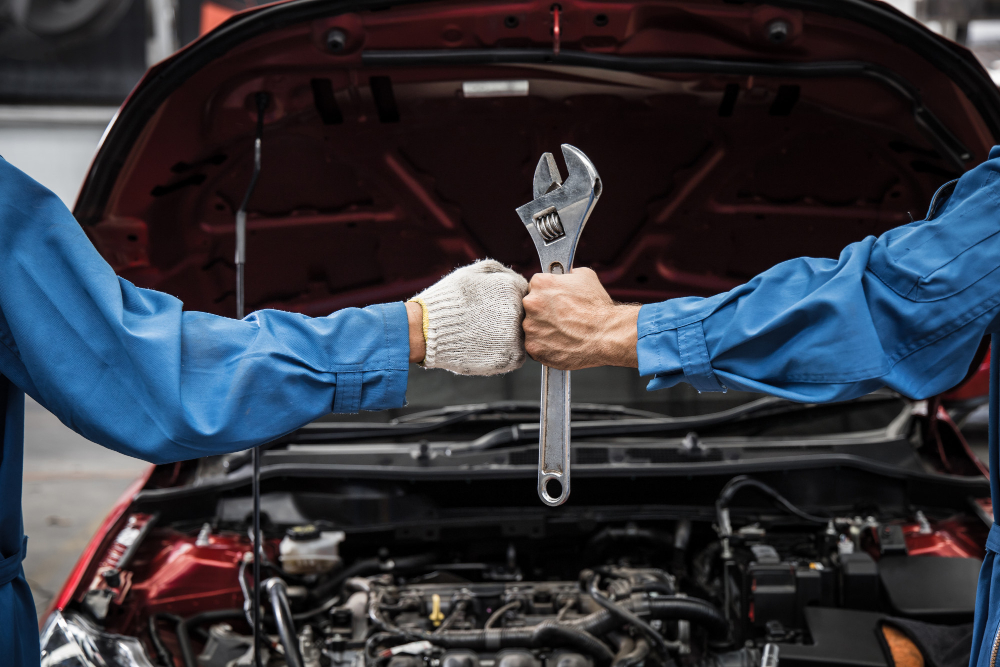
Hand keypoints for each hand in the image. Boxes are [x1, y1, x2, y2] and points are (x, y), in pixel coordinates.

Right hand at [409, 259, 529, 374]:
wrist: (428, 330)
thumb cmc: (448, 300)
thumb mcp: (473, 272)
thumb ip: (501, 271)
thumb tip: (518, 278)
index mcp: (512, 288)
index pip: (524, 294)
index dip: (509, 301)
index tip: (495, 306)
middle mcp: (518, 312)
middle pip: (525, 315)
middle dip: (510, 318)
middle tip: (488, 322)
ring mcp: (515, 336)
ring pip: (523, 336)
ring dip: (509, 336)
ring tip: (484, 334)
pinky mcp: (510, 358)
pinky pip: (517, 355)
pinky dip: (505, 353)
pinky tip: (485, 346)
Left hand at [522, 267, 639, 370]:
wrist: (606, 335)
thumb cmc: (598, 308)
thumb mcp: (585, 276)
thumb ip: (566, 274)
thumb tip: (564, 276)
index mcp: (540, 283)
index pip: (535, 286)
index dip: (547, 293)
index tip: (554, 300)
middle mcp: (531, 304)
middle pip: (531, 307)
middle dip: (543, 311)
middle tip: (561, 317)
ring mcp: (531, 327)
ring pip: (532, 327)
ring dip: (543, 329)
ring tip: (563, 331)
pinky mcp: (534, 348)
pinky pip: (535, 346)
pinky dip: (545, 346)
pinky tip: (560, 343)